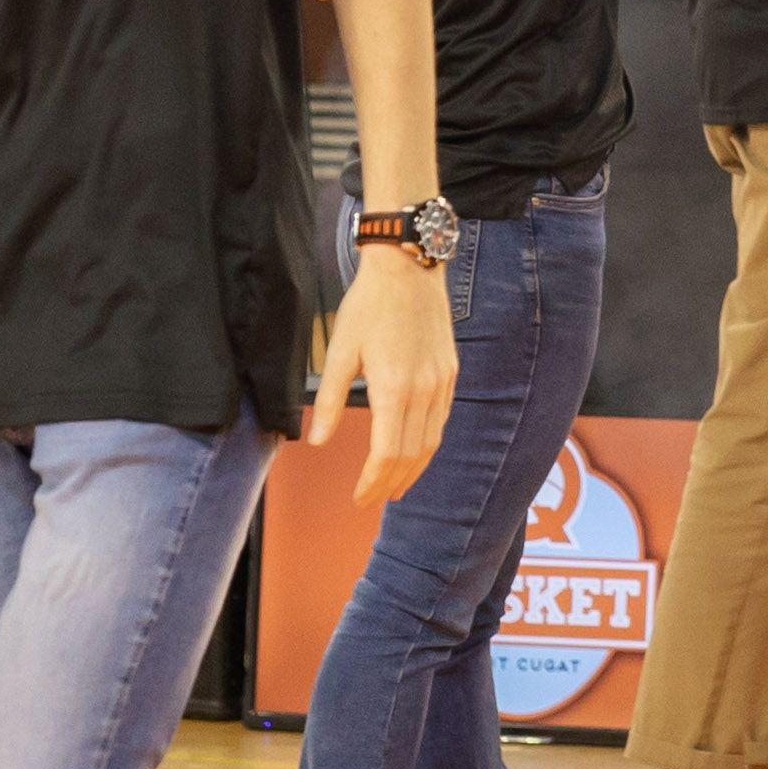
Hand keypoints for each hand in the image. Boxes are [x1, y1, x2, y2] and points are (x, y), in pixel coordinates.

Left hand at [308, 249, 455, 495]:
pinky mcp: (450, 373)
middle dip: (392, 484)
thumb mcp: (340, 350)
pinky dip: (427, 444)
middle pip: (412, 455)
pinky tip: (414, 450)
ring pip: (432, 441)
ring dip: (413, 470)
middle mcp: (424, 390)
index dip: (373, 483)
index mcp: (394, 388)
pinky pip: (441, 420)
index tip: (359, 500)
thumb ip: (329, 400)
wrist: (409, 268)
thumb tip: (317, 441)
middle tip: (373, 500)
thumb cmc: (369, 306)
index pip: (387, 454)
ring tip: (395, 486)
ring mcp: (442, 382)